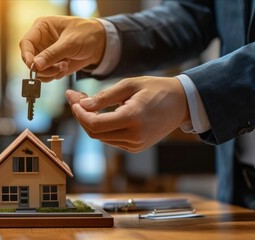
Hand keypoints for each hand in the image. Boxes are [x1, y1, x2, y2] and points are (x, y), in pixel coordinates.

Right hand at [19, 16, 104, 81]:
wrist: (100, 44)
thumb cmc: (86, 34)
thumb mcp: (70, 43)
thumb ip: (52, 54)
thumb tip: (36, 65)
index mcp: (41, 28)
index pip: (25, 43)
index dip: (27, 56)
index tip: (34, 66)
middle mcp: (40, 41)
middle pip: (30, 60)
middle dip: (43, 67)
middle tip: (58, 68)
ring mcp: (45, 54)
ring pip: (37, 70)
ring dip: (50, 72)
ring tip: (65, 66)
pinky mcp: (51, 64)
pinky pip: (46, 75)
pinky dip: (55, 75)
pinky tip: (66, 67)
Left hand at [65, 76, 189, 152]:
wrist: (182, 103)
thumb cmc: (155, 89)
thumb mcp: (130, 85)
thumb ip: (104, 96)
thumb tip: (82, 104)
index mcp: (133, 119)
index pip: (94, 123)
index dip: (79, 113)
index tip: (72, 98)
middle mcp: (134, 136)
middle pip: (94, 132)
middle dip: (81, 116)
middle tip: (75, 98)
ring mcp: (135, 145)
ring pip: (100, 137)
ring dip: (89, 122)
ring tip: (85, 103)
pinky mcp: (136, 148)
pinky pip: (111, 139)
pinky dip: (102, 128)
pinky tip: (100, 114)